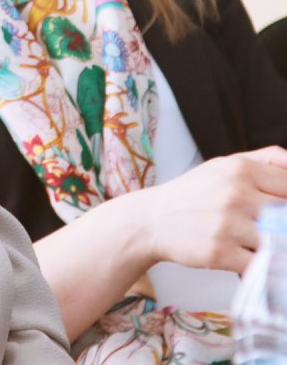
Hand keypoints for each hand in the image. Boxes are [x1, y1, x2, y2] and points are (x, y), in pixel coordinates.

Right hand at [136, 146, 286, 273]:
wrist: (151, 220)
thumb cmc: (192, 194)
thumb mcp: (224, 164)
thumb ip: (267, 159)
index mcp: (241, 169)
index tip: (280, 211)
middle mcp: (236, 194)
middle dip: (282, 225)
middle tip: (268, 226)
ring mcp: (229, 224)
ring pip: (280, 241)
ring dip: (274, 245)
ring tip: (254, 240)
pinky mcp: (221, 252)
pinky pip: (263, 264)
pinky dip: (263, 265)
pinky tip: (250, 257)